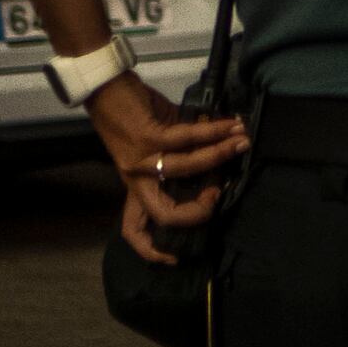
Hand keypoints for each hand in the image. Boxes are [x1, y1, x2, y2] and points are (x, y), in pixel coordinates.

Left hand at [90, 77, 245, 261]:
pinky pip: (189, 139)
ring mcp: (140, 159)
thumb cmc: (133, 114)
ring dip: (220, 156)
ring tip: (241, 143)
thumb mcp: (156, 141)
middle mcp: (135, 177)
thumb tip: (224, 152)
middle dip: (198, 211)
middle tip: (219, 197)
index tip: (175, 259)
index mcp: (135, 183)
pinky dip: (215, 133)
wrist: (106, 87)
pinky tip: (232, 126)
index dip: (151, 249)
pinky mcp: (147, 136)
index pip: (132, 228)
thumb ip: (184, 153)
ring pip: (186, 169)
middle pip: (161, 213)